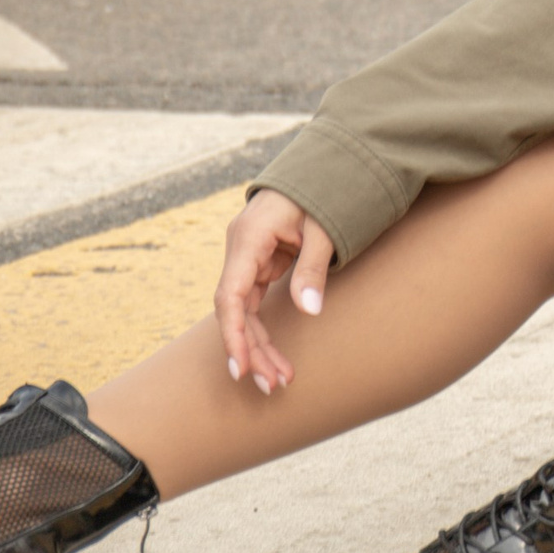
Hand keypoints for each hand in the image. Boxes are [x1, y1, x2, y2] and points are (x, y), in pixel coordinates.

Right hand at [215, 189, 331, 390]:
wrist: (320, 167)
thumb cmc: (322, 191)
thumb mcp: (324, 226)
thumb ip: (313, 266)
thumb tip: (310, 310)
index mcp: (249, 237)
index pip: (229, 295)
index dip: (233, 334)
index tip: (240, 367)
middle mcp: (241, 250)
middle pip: (235, 310)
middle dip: (252, 350)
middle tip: (272, 385)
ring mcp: (248, 258)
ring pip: (244, 312)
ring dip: (259, 346)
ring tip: (280, 379)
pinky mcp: (260, 264)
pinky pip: (255, 305)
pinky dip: (265, 330)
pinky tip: (275, 357)